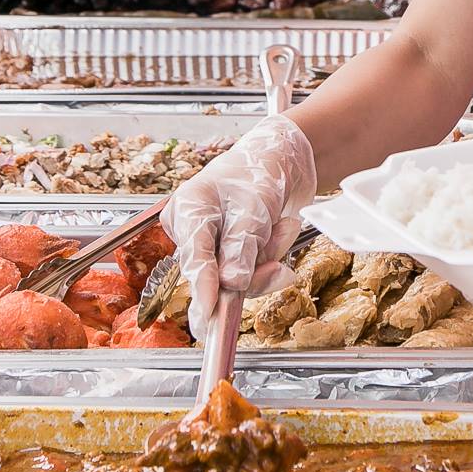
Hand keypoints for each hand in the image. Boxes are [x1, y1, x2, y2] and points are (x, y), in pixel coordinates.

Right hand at [164, 114, 317, 338]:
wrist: (283, 159)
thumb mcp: (254, 206)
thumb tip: (230, 283)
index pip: (194, 257)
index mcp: (188, 211)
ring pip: (238, 277)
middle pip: (215, 274)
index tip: (210, 312)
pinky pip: (253, 271)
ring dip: (268, 256)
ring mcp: (214, 245)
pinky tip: (282, 228)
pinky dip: (273, 254)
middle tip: (277, 268)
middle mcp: (194, 231)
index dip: (203, 287)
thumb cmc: (261, 171)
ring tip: (283, 225)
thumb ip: (242, 246)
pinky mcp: (233, 254)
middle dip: (252, 270)